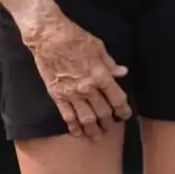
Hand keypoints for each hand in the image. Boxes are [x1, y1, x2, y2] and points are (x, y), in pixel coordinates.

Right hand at [24, 9, 130, 136]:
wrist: (48, 37)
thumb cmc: (75, 38)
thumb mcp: (99, 47)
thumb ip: (110, 63)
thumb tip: (123, 73)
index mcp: (101, 75)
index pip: (117, 99)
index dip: (123, 110)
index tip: (126, 115)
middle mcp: (88, 88)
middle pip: (103, 112)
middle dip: (109, 123)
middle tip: (111, 128)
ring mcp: (71, 94)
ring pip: (86, 119)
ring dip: (93, 130)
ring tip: (97, 137)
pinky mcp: (57, 95)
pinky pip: (67, 115)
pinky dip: (73, 127)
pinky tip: (77, 133)